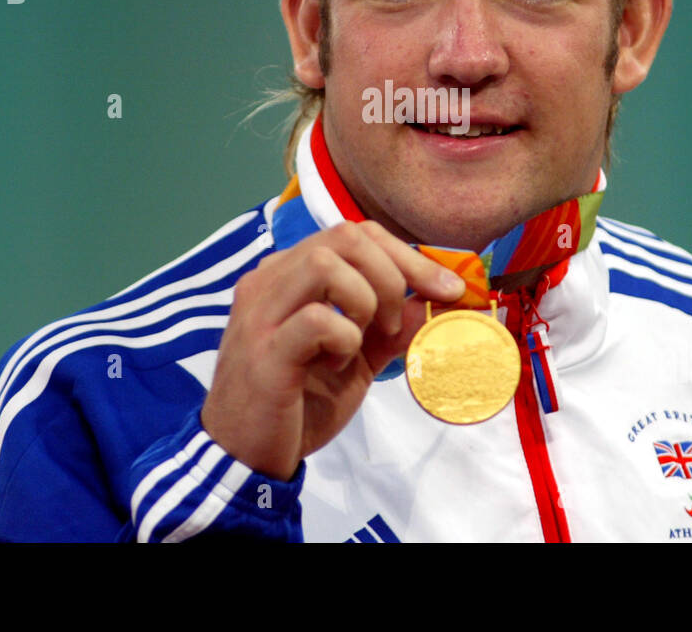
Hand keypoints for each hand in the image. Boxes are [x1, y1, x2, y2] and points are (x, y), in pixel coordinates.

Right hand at [200, 220, 465, 480]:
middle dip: (392, 273)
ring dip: (365, 301)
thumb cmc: (299, 403)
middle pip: (343, 236)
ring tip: (362, 342)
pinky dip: (343, 339)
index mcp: (289, 275)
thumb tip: (436, 298)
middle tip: (396, 324)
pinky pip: (316, 319)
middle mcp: (269, 282)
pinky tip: (335, 366)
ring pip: (324, 264)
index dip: (407, 255)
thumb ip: (392, 327)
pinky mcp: (263, 351)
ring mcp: (261, 313)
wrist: (246, 456)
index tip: (445, 289)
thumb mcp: (358, 359)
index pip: (354, 234)